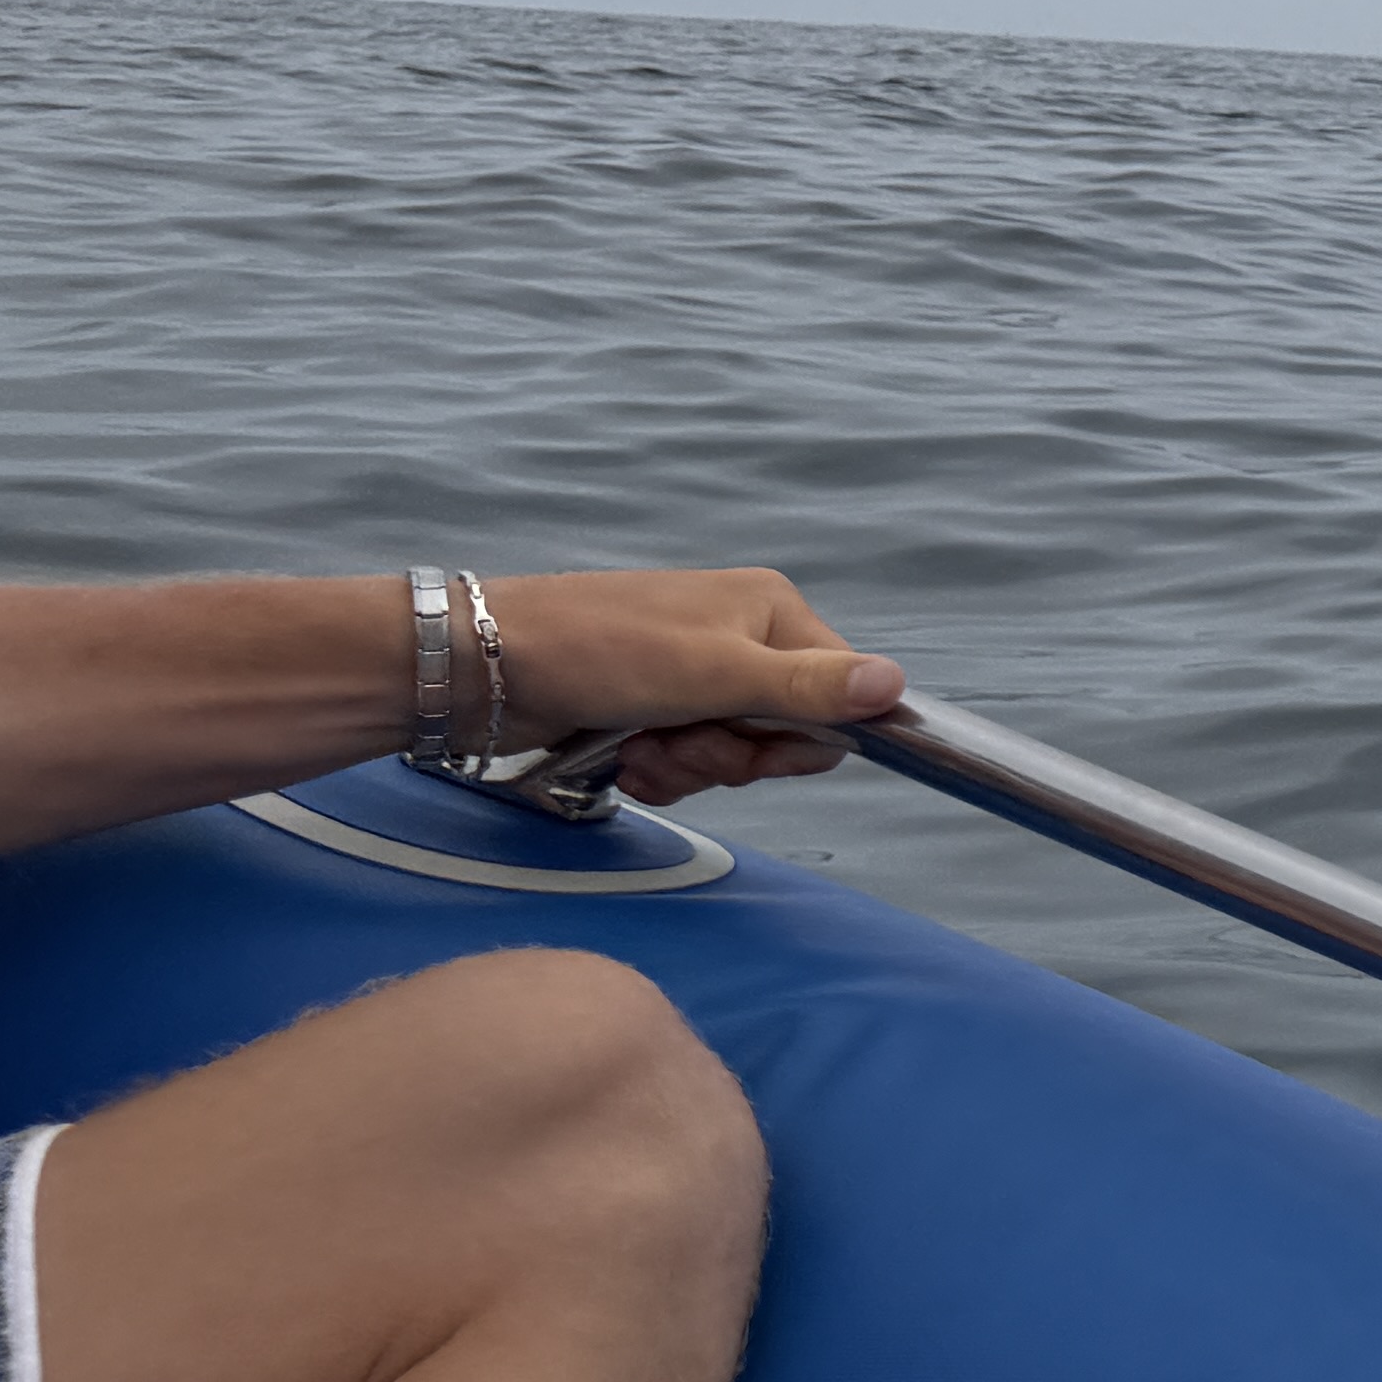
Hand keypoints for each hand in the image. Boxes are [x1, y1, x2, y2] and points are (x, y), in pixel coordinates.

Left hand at [485, 565, 902, 805]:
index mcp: (771, 612)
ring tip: (640, 748)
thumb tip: (898, 686)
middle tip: (682, 741)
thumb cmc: (601, 653)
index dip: (800, 736)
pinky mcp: (651, 706)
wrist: (483, 666)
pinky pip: (689, 759)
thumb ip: (809, 688)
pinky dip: (660, 769)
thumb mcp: (715, 673)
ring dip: (691, 767)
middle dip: (734, 754)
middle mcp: (740, 638)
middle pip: (786, 731)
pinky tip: (622, 756)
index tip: (751, 743)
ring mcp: (692, 674)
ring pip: (735, 752)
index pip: (838, 694)